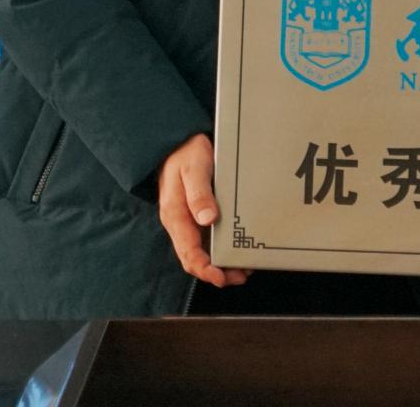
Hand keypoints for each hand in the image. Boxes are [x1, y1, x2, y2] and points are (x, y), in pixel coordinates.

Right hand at [157, 133, 248, 288]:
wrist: (178, 141)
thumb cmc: (185, 153)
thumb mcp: (194, 169)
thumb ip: (199, 194)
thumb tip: (207, 219)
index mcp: (176, 216)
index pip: (188, 253)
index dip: (205, 269)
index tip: (222, 277)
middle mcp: (180, 223)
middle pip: (195, 258)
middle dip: (217, 272)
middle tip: (241, 276)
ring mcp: (188, 220)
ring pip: (202, 251)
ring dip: (221, 263)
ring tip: (244, 268)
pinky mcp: (196, 214)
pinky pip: (206, 239)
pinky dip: (221, 248)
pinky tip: (237, 248)